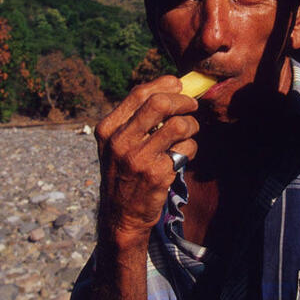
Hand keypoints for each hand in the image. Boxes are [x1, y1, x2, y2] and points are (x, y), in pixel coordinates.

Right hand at [94, 75, 198, 246]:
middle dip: (183, 101)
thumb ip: (135, 118)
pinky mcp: (157, 175)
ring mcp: (139, 159)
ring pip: (179, 126)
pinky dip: (191, 149)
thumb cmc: (123, 172)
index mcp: (107, 129)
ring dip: (191, 126)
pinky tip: (182, 156)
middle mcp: (120, 142)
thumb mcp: (115, 143)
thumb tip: (171, 87)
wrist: (121, 215)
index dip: (165, 85)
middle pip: (160, 103)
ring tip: (188, 133)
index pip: (139, 93)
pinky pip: (187, 149)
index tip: (179, 86)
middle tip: (192, 106)